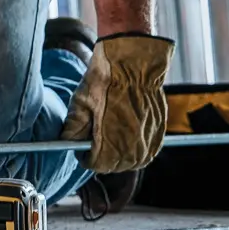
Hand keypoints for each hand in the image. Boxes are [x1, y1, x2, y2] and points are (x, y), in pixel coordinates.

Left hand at [60, 34, 175, 173]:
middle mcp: (132, 147)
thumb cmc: (105, 81)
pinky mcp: (159, 131)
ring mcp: (148, 140)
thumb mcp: (81, 103)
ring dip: (121, 155)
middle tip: (95, 144)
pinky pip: (148, 150)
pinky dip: (137, 147)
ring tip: (111, 139)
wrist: (134, 64)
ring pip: (133, 161)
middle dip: (103, 157)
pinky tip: (128, 135)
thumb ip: (73, 128)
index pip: (96, 164)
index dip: (86, 157)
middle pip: (115, 165)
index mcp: (110, 142)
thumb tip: (68, 142)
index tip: (82, 150)